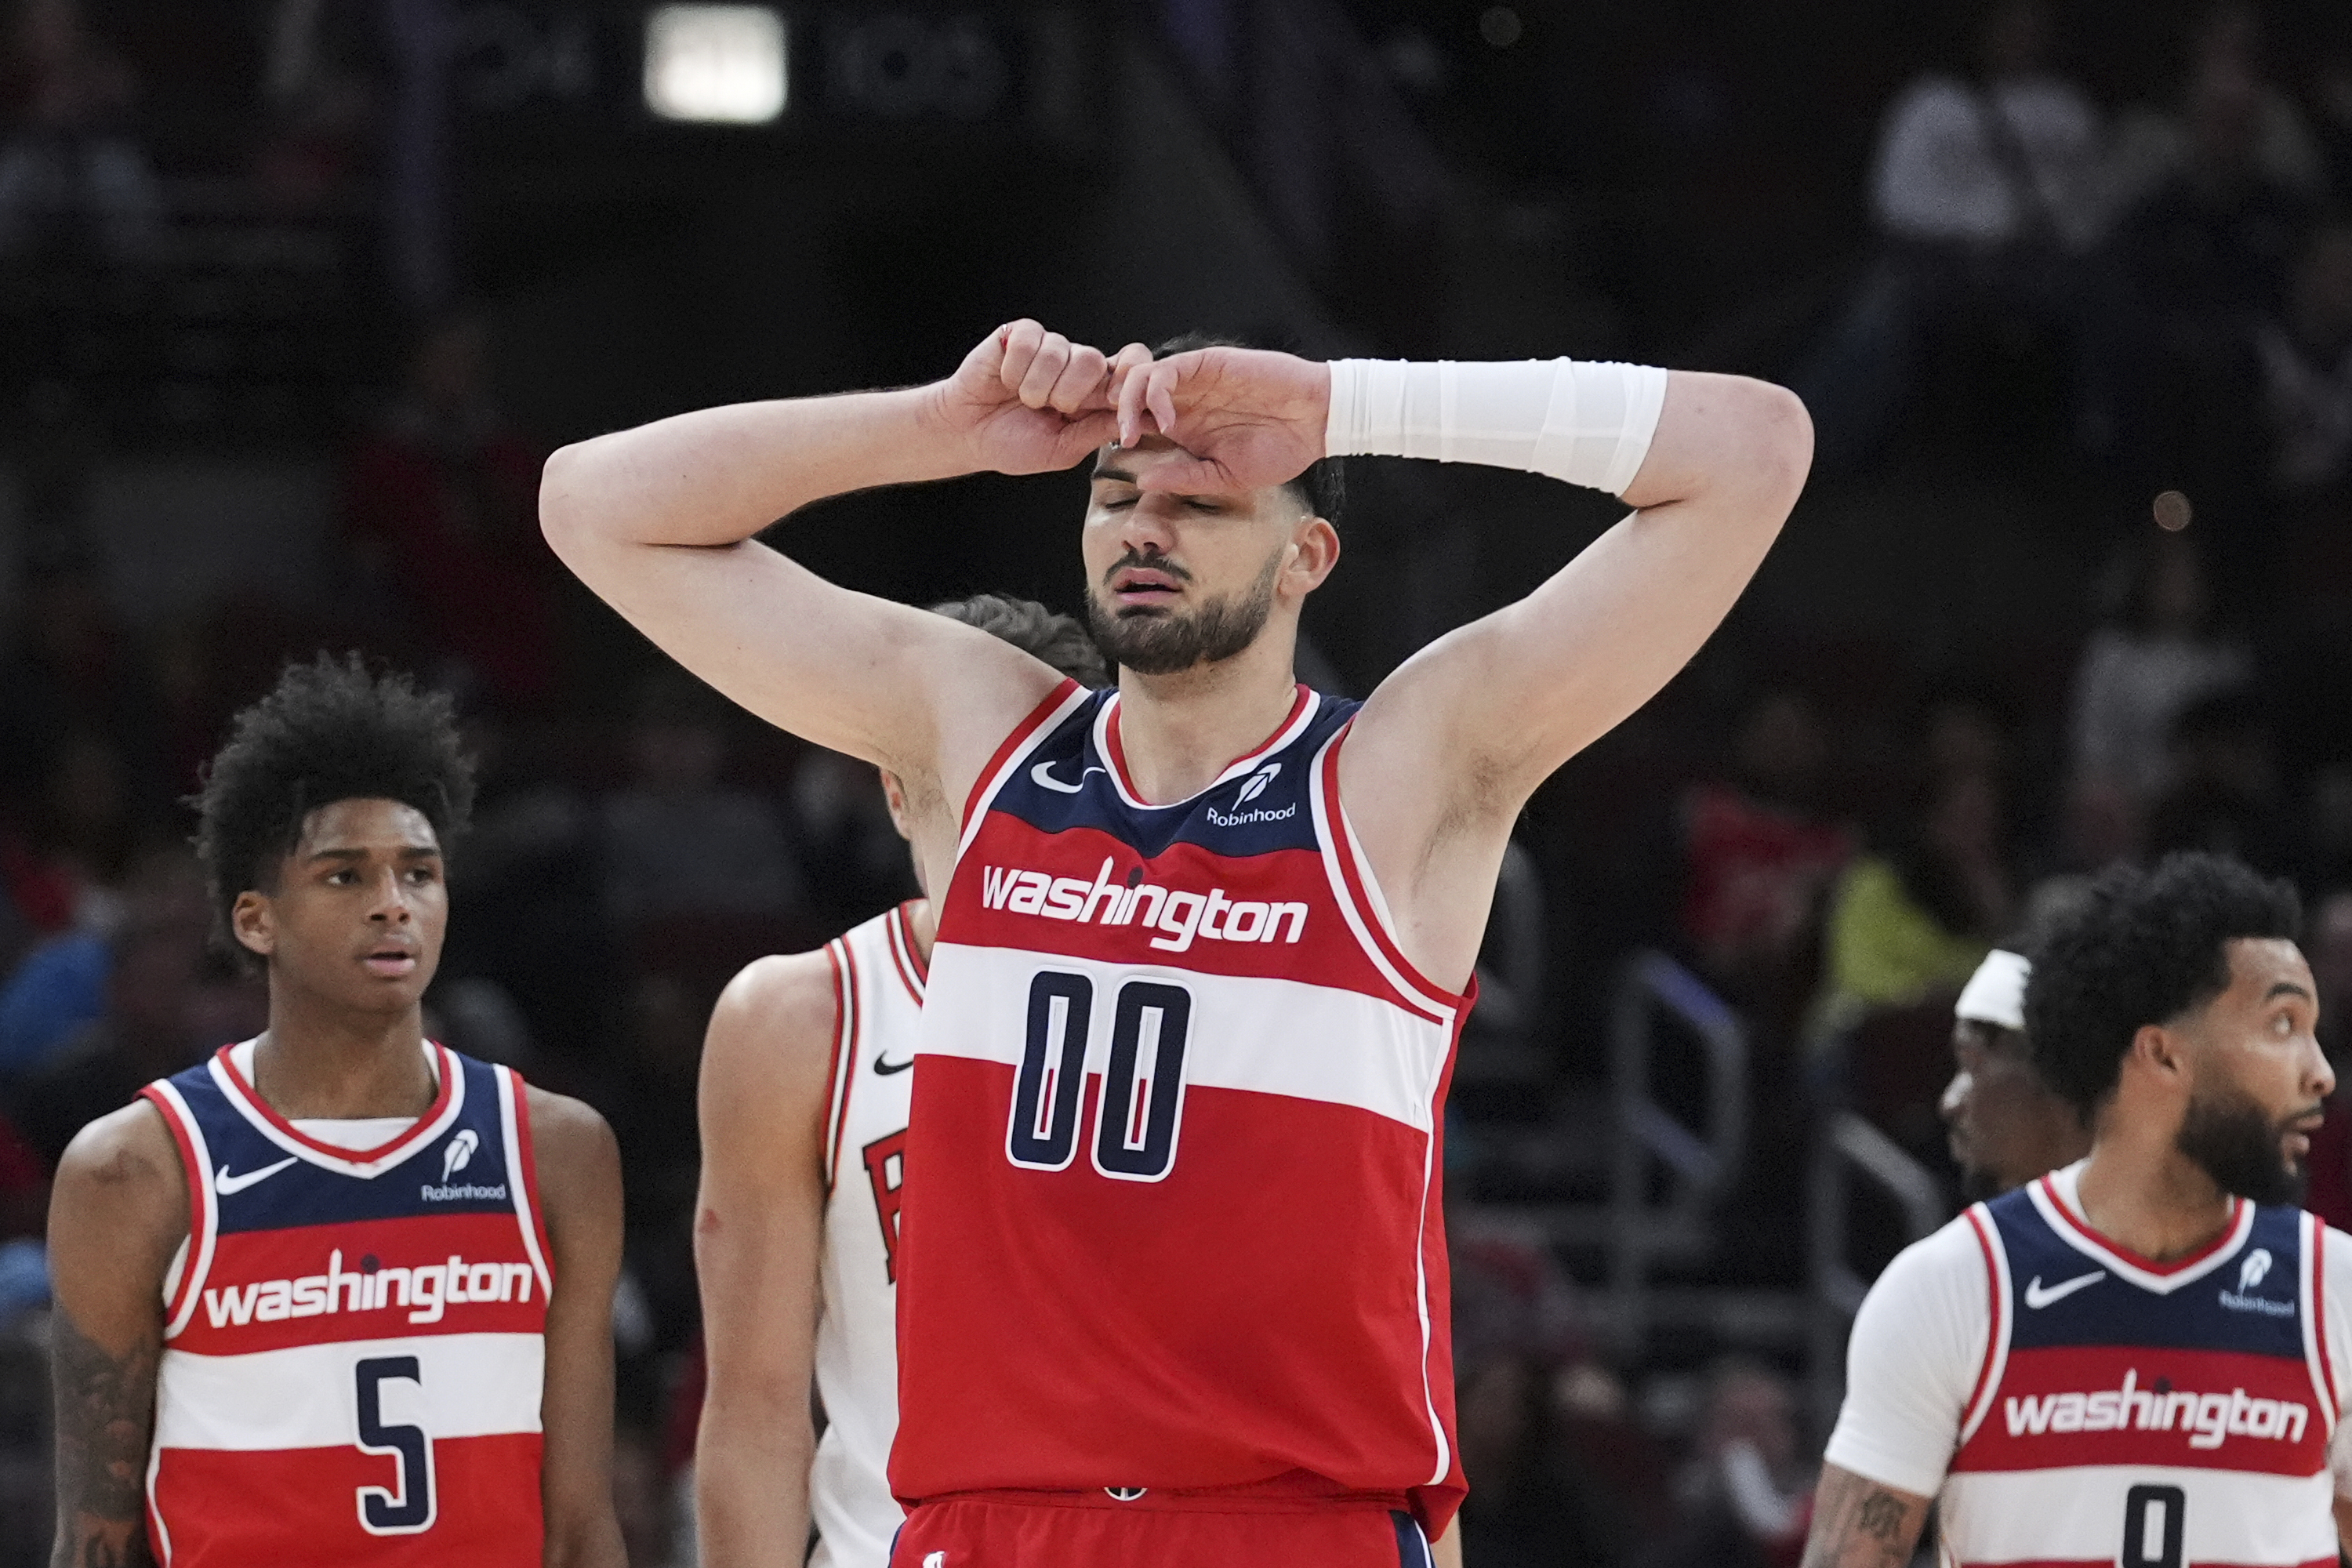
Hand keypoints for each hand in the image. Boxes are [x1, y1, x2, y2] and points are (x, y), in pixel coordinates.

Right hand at [932, 321, 1121, 475]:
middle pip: (1094, 360)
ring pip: (1059, 352)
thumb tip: (1144, 421)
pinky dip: (1014, 369)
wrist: (967, 433)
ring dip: (1036, 387)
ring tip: (1023, 399)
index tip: (1114, 401)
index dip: (1129, 377)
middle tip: (1049, 409)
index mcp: (1093, 392)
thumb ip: (1099, 431)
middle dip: (1069, 394)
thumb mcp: (1063, 448)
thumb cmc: (1013, 444)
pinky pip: (1030, 342)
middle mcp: (1075, 364)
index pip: (1130, 366)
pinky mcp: (1022, 334)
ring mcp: (1050, 347)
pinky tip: (1006, 379)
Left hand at [1110, 344, 1330, 491]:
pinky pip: (1167, 369)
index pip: (1135, 422)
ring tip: (1134, 433)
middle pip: (1127, 396)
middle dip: (1113, 415)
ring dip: (1128, 403)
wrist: (1315, 422)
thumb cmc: (1278, 452)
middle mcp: (1181, 401)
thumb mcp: (1226, 477)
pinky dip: (1157, 393)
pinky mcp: (1206, 363)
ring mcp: (1192, 381)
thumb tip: (1143, 480)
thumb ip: (1185, 477)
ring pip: (1139, 377)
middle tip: (1119, 442)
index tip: (1110, 457)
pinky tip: (1168, 421)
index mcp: (1182, 428)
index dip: (1116, 434)